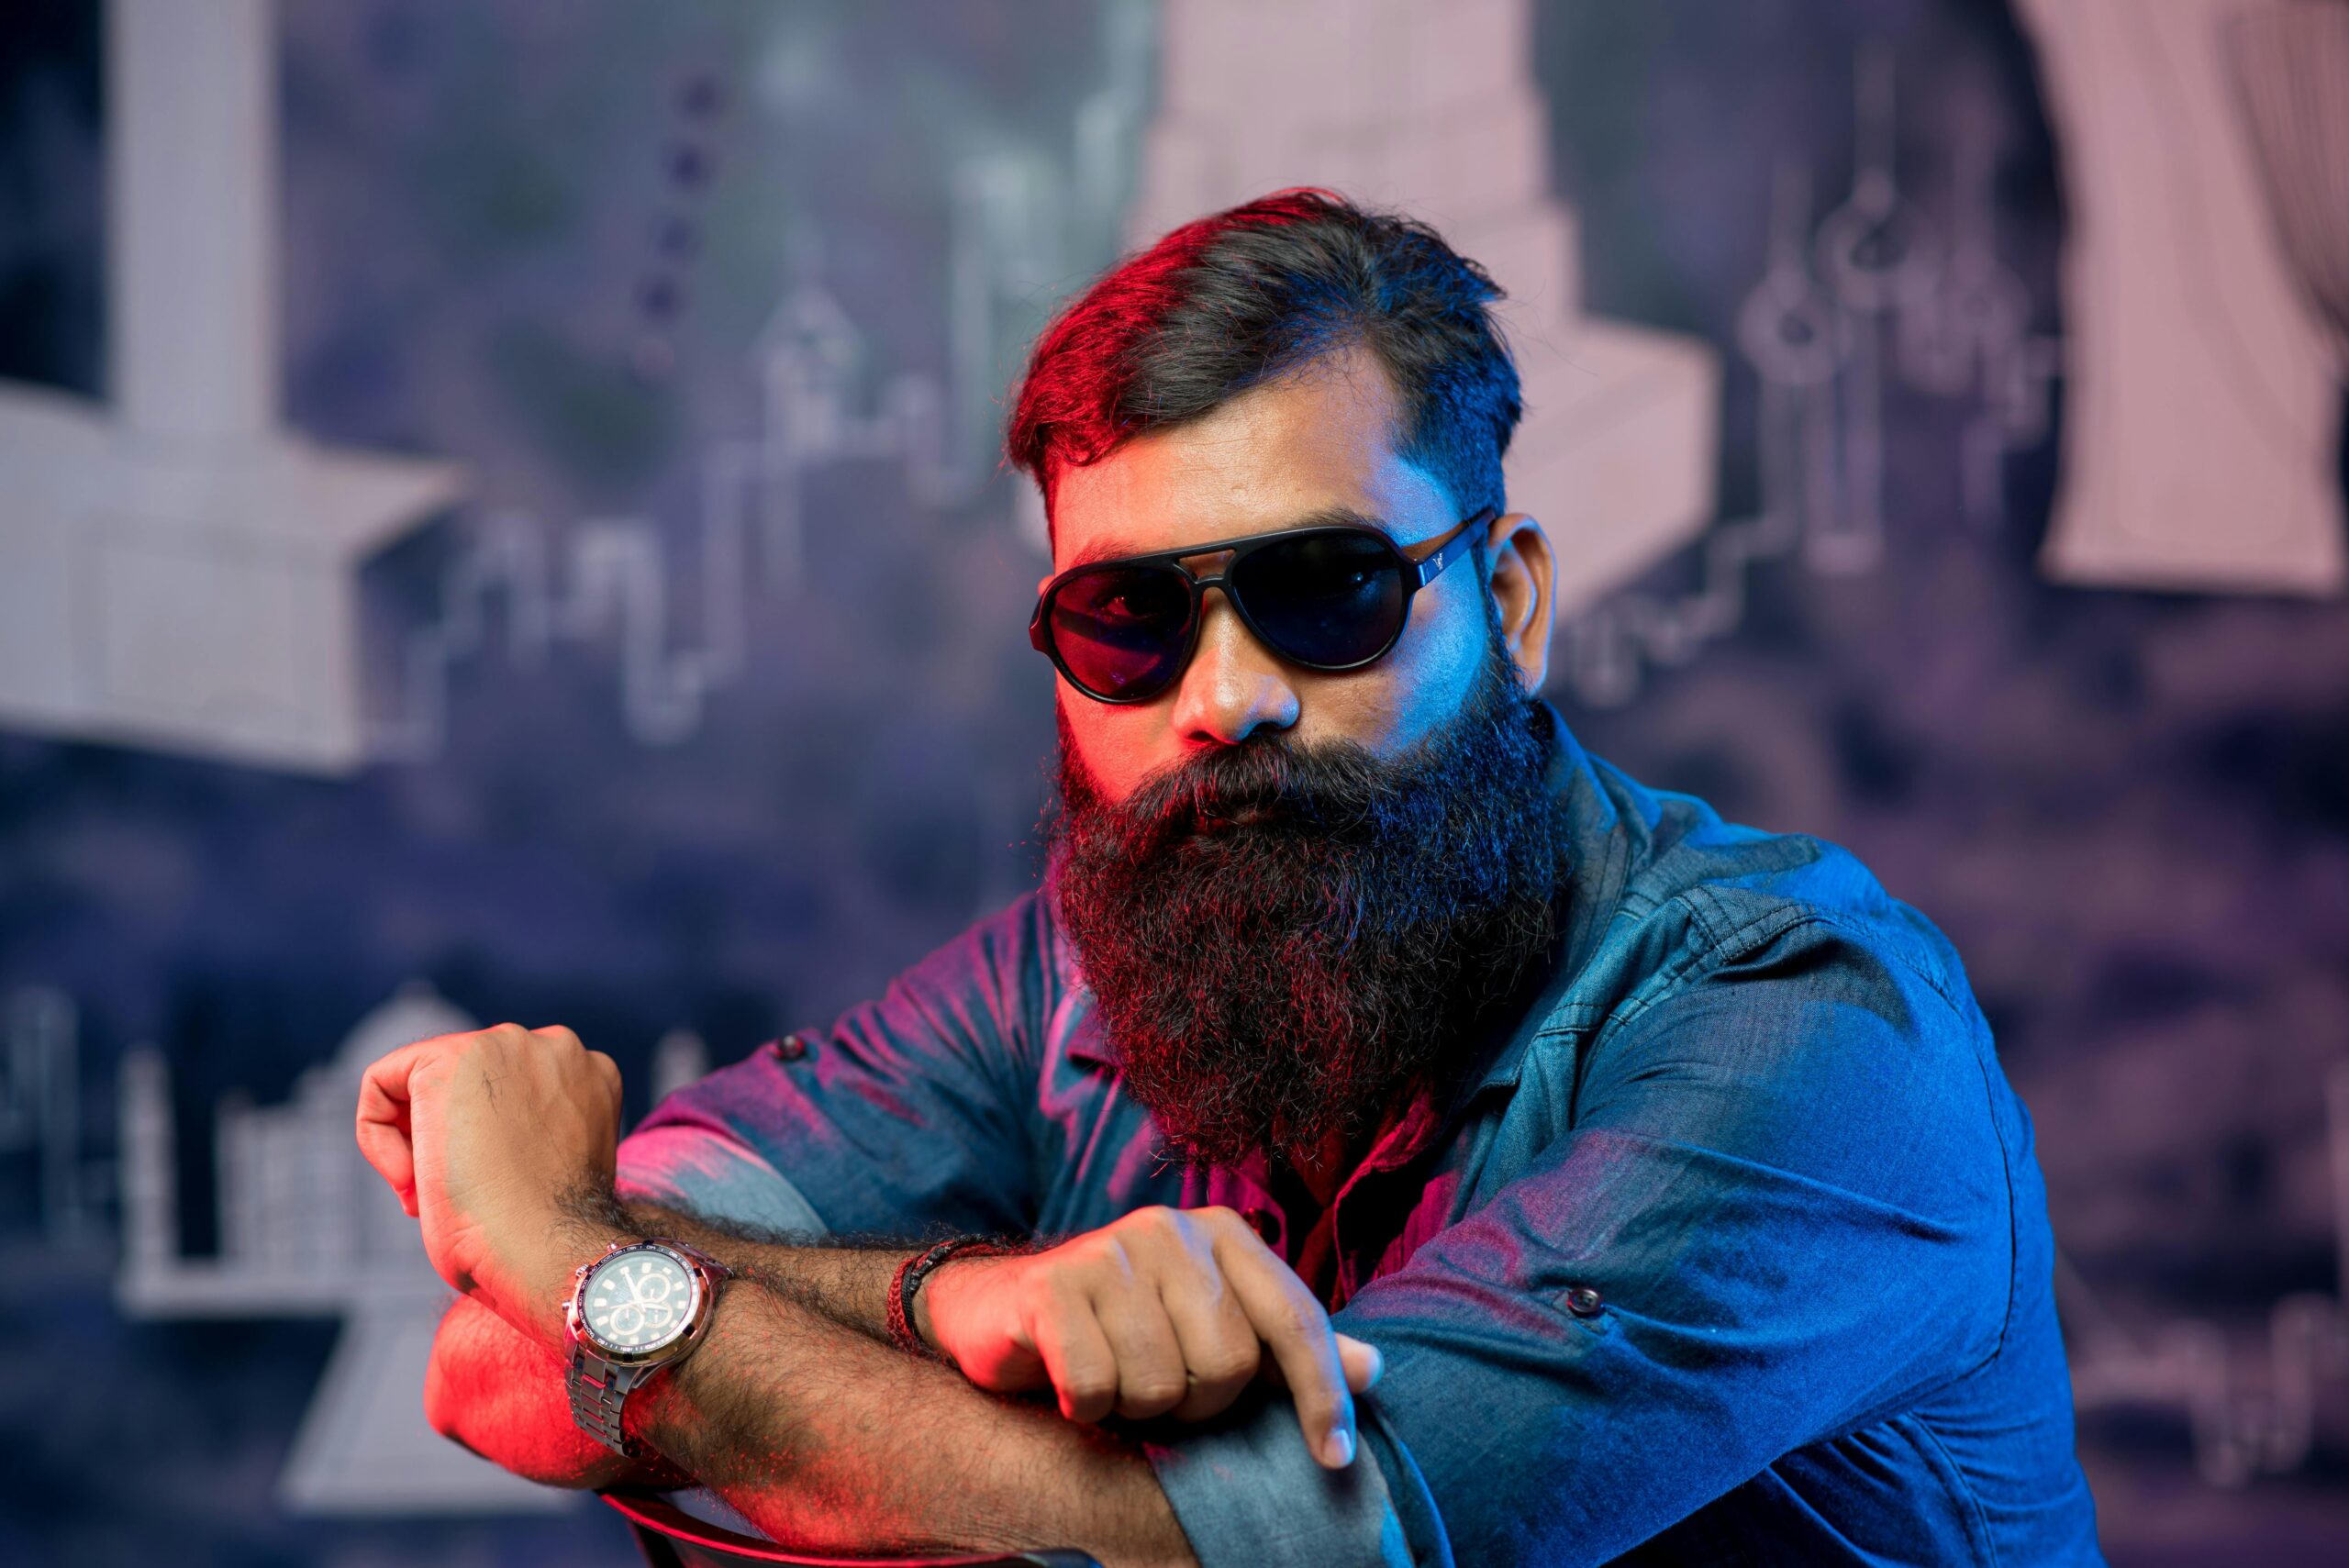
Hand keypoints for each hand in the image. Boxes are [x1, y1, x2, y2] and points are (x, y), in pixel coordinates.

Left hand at [355, 1023, 624, 1342]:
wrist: (550, 1249)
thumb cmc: (552, 1239)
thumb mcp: (553, 1169)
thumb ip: (530, 1133)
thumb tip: (472, 1137)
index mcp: (590, 1074)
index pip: (514, 1092)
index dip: (490, 1147)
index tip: (490, 1194)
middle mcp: (556, 1047)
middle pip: (470, 1083)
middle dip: (450, 1139)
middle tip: (455, 1199)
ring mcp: (503, 1046)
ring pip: (423, 1084)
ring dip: (418, 1140)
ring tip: (431, 1195)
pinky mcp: (448, 1061)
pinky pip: (383, 1083)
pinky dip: (377, 1135)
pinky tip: (409, 1182)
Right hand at [917, 1205, 1382, 1468]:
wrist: (1001, 1312)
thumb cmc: (1122, 1329)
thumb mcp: (1210, 1333)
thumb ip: (1285, 1348)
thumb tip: (1373, 1368)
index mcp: (1223, 1234)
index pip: (1295, 1318)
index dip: (1320, 1395)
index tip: (1334, 1459)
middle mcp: (1172, 1228)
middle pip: (1230, 1364)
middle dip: (1199, 1404)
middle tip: (1161, 1393)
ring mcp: (1110, 1250)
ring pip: (1164, 1382)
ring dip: (1137, 1408)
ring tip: (1115, 1382)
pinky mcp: (1053, 1283)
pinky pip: (1098, 1384)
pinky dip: (1087, 1407)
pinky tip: (1070, 1384)